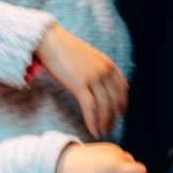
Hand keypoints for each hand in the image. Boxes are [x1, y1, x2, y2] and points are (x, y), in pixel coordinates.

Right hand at [36, 24, 127, 138]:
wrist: (49, 40)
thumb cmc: (64, 48)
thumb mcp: (87, 55)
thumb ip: (96, 68)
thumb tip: (98, 80)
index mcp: (108, 63)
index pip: (122, 88)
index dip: (122, 102)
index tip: (120, 112)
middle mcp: (104, 71)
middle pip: (115, 100)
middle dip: (114, 116)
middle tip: (110, 126)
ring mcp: (92, 78)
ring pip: (104, 106)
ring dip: (105, 122)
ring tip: (102, 131)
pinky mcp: (79, 85)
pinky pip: (90, 108)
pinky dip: (93, 122)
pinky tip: (93, 130)